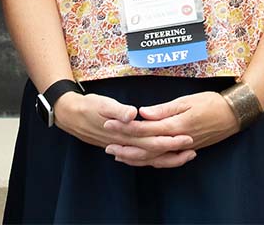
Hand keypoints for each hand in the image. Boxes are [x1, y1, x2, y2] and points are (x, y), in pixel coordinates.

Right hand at [54, 91, 194, 166]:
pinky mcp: (122, 145)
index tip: (186, 136)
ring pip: (148, 157)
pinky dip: (154, 158)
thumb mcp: (101, 104)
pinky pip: (141, 157)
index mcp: (123, 133)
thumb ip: (117, 110)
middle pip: (153, 152)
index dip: (169, 139)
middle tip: (193, 147)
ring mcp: (123, 146)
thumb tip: (131, 114)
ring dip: (167, 157)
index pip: (151, 139)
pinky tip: (163, 157)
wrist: (71, 115)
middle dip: (174, 151)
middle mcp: (125, 143)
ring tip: (185, 155)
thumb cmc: (88, 107)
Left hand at [101, 91, 237, 167]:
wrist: (233, 115)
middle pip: (146, 146)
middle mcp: (176, 140)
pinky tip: (140, 158)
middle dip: (125, 145)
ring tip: (118, 155)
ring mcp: (181, 147)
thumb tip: (142, 113)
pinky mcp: (185, 150)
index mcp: (175, 125)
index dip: (126, 127)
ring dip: (135, 156)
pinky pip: (164, 159)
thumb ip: (164, 109)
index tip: (109, 123)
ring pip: (153, 157)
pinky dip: (149, 160)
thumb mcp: (187, 100)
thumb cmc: (212, 103)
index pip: (145, 128)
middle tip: (107, 144)